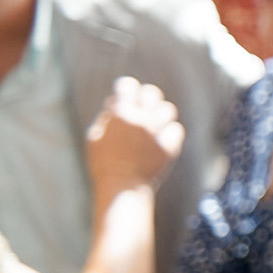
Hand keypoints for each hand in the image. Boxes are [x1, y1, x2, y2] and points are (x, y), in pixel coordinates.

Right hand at [85, 77, 183, 193]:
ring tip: (153, 124)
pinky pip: (176, 128)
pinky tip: (161, 138)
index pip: (127, 86)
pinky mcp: (170, 146)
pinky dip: (170, 131)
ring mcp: (157, 132)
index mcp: (119, 115)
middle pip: (152, 93)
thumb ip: (107, 116)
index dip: (127, 88)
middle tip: (143, 107)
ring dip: (160, 114)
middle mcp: (141, 119)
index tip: (127, 93)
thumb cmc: (103, 162)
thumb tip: (116, 101)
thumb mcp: (95, 136)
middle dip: (146, 98)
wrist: (121, 187)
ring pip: (168, 109)